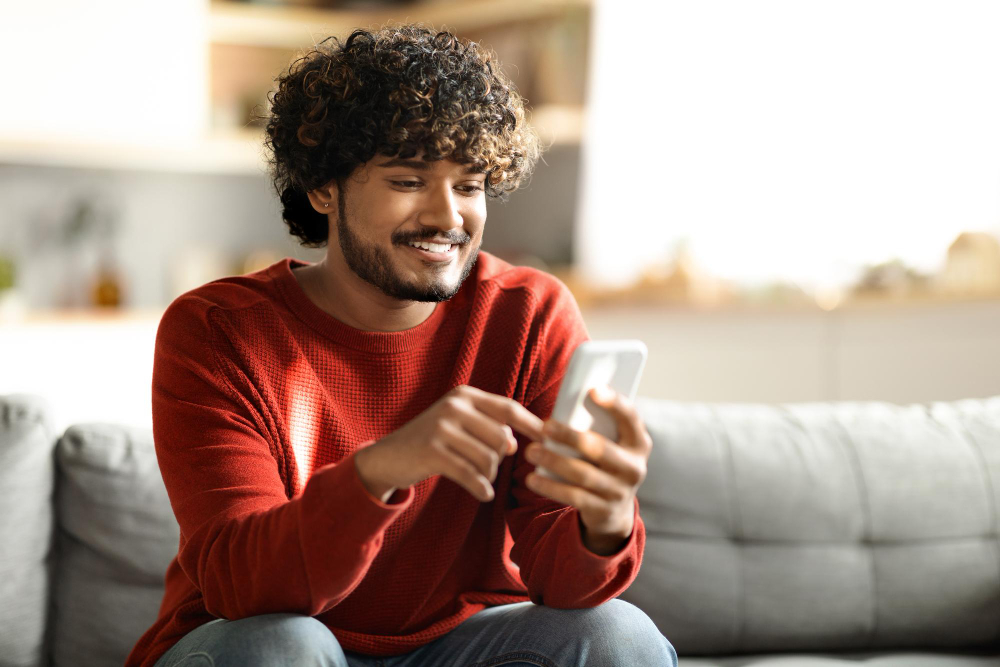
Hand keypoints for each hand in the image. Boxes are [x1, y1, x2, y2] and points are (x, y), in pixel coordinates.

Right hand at [356, 385, 544, 502]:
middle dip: (500, 459)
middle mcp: (454, 406)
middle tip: (487, 468)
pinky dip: (480, 488)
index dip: (532, 425)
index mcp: (464, 395)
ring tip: (478, 478)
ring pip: (487, 458)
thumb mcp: (458, 424)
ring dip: (488, 475)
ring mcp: (442, 427)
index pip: (508, 409)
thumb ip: (487, 427)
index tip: (551, 439)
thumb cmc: (431, 441)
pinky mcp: (433, 451)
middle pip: (501, 438)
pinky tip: (483, 494)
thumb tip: (514, 445)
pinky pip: (470, 474)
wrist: (388, 456)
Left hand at [522, 387, 650, 548]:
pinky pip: (574, 497)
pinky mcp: (603, 511)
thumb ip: (598, 427)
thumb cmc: (605, 463)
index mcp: (639, 444)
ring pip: (583, 474)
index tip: (592, 390)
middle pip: (600, 449)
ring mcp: (620, 492)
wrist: (614, 511)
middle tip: (545, 426)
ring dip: (554, 461)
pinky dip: (550, 487)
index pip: (631, 418)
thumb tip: (567, 401)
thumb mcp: (612, 445)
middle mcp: (634, 468)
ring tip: (531, 451)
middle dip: (570, 436)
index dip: (615, 404)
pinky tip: (532, 478)